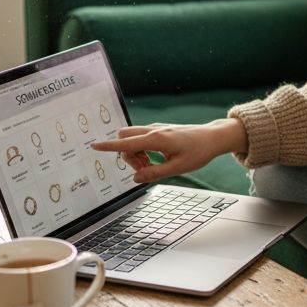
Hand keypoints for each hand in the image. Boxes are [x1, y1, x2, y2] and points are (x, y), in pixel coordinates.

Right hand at [90, 118, 245, 182]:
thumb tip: (135, 178)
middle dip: (126, 155)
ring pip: (132, 138)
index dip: (108, 146)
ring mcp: (156, 129)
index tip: (93, 146)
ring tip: (151, 166)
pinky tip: (154, 159)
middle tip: (143, 168)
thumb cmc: (198, 152)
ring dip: (134, 154)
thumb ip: (154, 173)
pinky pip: (141, 138)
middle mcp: (154, 131)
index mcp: (157, 139)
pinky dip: (141, 150)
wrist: (212, 138)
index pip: (127, 143)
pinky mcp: (159, 131)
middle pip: (124, 138)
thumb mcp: (177, 168)